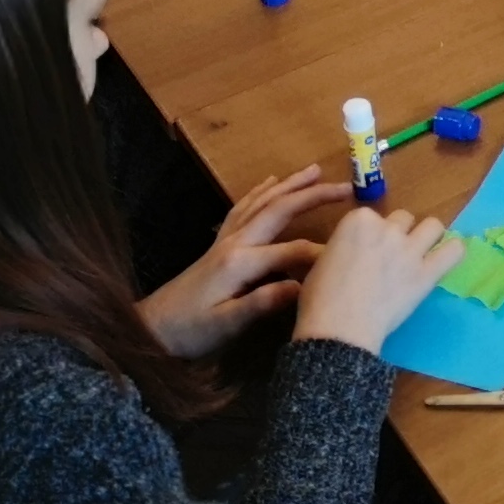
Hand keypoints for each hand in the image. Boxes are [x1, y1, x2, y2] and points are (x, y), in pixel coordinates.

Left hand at [143, 165, 336, 355]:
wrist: (151, 329)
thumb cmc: (190, 332)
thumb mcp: (226, 325)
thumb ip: (262, 304)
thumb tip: (303, 287)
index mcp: (240, 262)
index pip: (292, 250)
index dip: (322, 252)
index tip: (351, 255)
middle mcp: (234, 242)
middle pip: (278, 210)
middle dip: (312, 195)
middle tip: (345, 186)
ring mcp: (225, 239)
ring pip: (262, 202)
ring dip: (290, 185)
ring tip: (314, 171)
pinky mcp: (218, 243)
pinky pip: (243, 207)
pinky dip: (261, 191)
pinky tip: (271, 182)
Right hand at [294, 204, 466, 352]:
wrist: (338, 331)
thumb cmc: (319, 300)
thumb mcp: (320, 262)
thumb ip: (341, 246)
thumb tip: (346, 249)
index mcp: (358, 220)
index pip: (372, 216)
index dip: (369, 235)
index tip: (363, 253)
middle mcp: (387, 228)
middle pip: (403, 218)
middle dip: (398, 234)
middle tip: (391, 257)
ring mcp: (410, 250)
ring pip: (433, 226)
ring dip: (427, 237)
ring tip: (420, 254)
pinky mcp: (427, 273)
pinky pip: (455, 251)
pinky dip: (452, 252)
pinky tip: (445, 259)